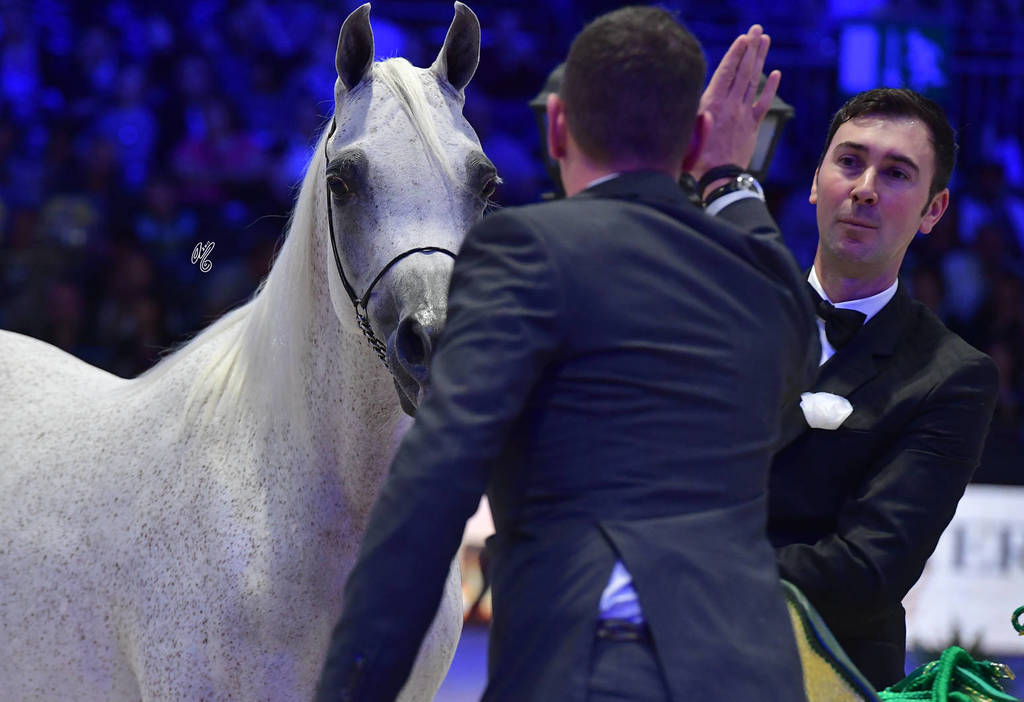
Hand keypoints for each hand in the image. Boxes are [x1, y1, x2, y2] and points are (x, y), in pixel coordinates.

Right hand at [690, 25, 779, 186]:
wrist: (719, 178)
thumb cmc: (697, 159)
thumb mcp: (688, 133)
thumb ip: (697, 116)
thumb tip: (704, 106)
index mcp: (713, 105)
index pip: (727, 73)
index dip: (736, 54)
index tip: (743, 38)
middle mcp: (731, 106)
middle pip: (743, 71)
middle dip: (750, 49)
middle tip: (756, 30)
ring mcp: (743, 114)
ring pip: (754, 81)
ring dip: (760, 59)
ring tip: (765, 40)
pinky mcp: (752, 126)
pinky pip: (764, 103)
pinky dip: (771, 87)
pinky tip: (776, 73)